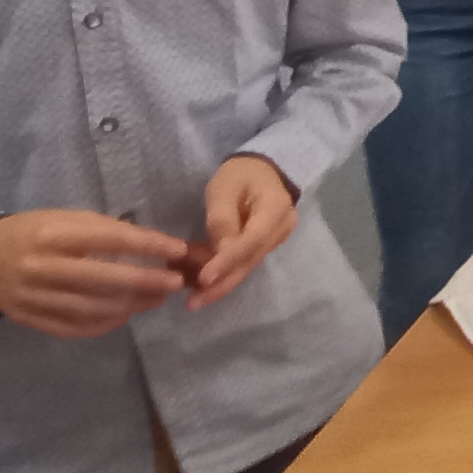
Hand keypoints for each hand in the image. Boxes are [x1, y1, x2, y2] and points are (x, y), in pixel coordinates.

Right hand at [0, 209, 188, 337]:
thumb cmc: (33, 232)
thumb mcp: (64, 218)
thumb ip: (104, 231)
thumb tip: (154, 245)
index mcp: (54, 234)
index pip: (111, 239)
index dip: (148, 246)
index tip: (177, 250)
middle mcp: (43, 266)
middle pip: (105, 279)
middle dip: (146, 282)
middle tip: (174, 282)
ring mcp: (35, 297)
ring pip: (94, 307)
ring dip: (132, 304)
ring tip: (157, 298)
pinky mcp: (31, 319)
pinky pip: (76, 326)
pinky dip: (106, 322)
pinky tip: (126, 314)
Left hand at [187, 155, 298, 311]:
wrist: (263, 169)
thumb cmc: (241, 174)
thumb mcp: (224, 189)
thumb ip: (221, 220)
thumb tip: (218, 254)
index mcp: (275, 210)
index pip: (251, 242)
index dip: (227, 262)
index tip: (204, 279)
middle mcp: (280, 231)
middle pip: (250, 262)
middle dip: (221, 284)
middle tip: (192, 303)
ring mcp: (275, 241)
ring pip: (246, 266)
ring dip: (219, 281)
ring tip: (191, 296)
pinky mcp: (264, 246)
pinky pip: (244, 262)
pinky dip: (223, 272)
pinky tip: (200, 281)